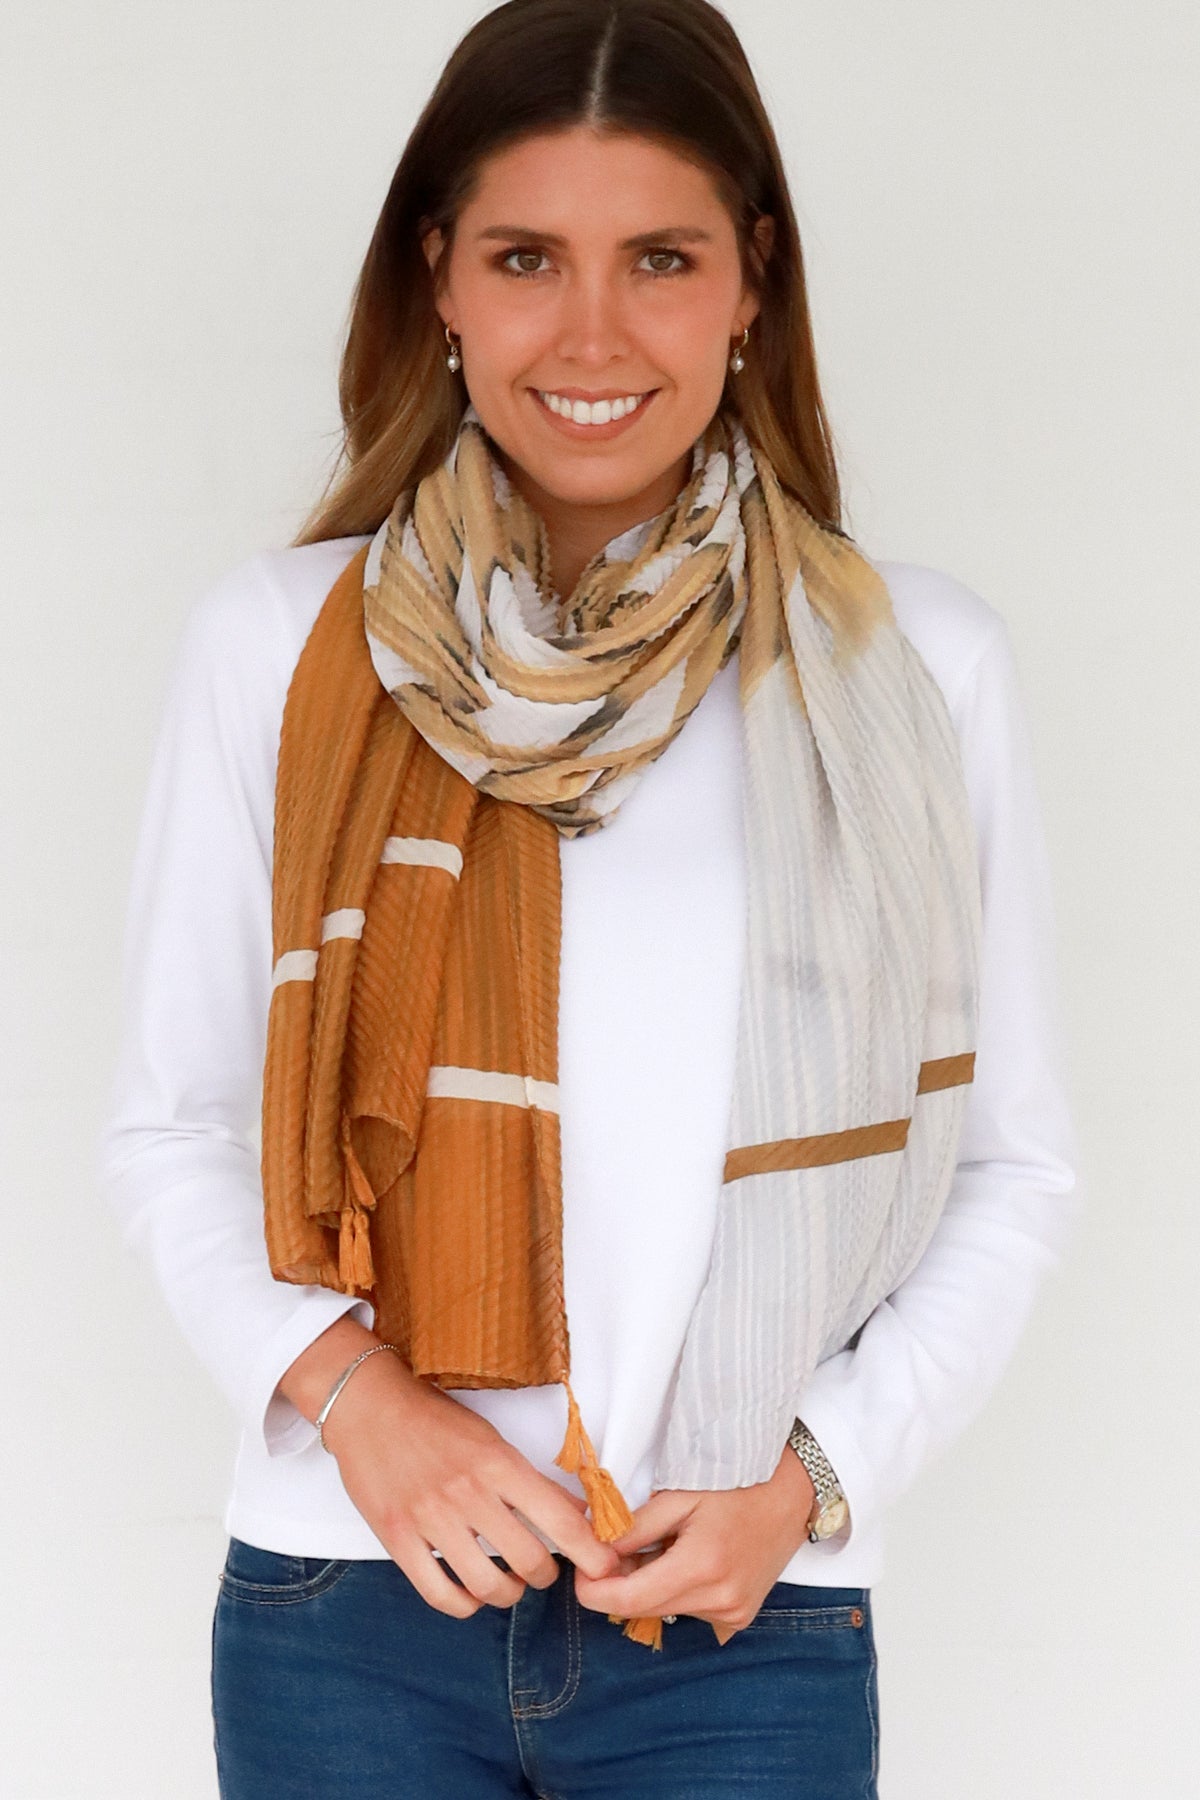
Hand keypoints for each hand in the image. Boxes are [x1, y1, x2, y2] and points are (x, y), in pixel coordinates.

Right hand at [282, 1324, 621, 1618]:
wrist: (369, 1407)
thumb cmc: (435, 1419)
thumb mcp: (490, 1438)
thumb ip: (527, 1479)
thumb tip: (576, 1515)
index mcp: (498, 1462)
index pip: (561, 1519)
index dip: (591, 1552)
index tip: (605, 1566)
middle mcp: (468, 1493)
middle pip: (530, 1560)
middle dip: (547, 1575)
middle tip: (544, 1570)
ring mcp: (431, 1519)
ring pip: (488, 1585)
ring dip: (509, 1594)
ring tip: (510, 1584)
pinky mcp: (397, 1538)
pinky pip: (440, 1595)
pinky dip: (464, 1605)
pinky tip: (469, 1593)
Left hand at [572, 1442, 816, 1639]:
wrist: (795, 1490)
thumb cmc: (737, 1481)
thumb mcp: (679, 1494)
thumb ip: (634, 1527)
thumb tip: (594, 1552)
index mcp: (701, 1568)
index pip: (627, 1600)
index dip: (594, 1590)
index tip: (581, 1570)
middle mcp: (719, 1601)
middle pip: (644, 1607)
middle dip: (621, 1582)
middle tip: (619, 1545)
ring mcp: (732, 1614)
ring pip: (666, 1609)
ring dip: (651, 1584)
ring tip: (666, 1543)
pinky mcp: (740, 1616)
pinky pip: (691, 1611)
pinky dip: (678, 1590)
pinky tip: (689, 1559)